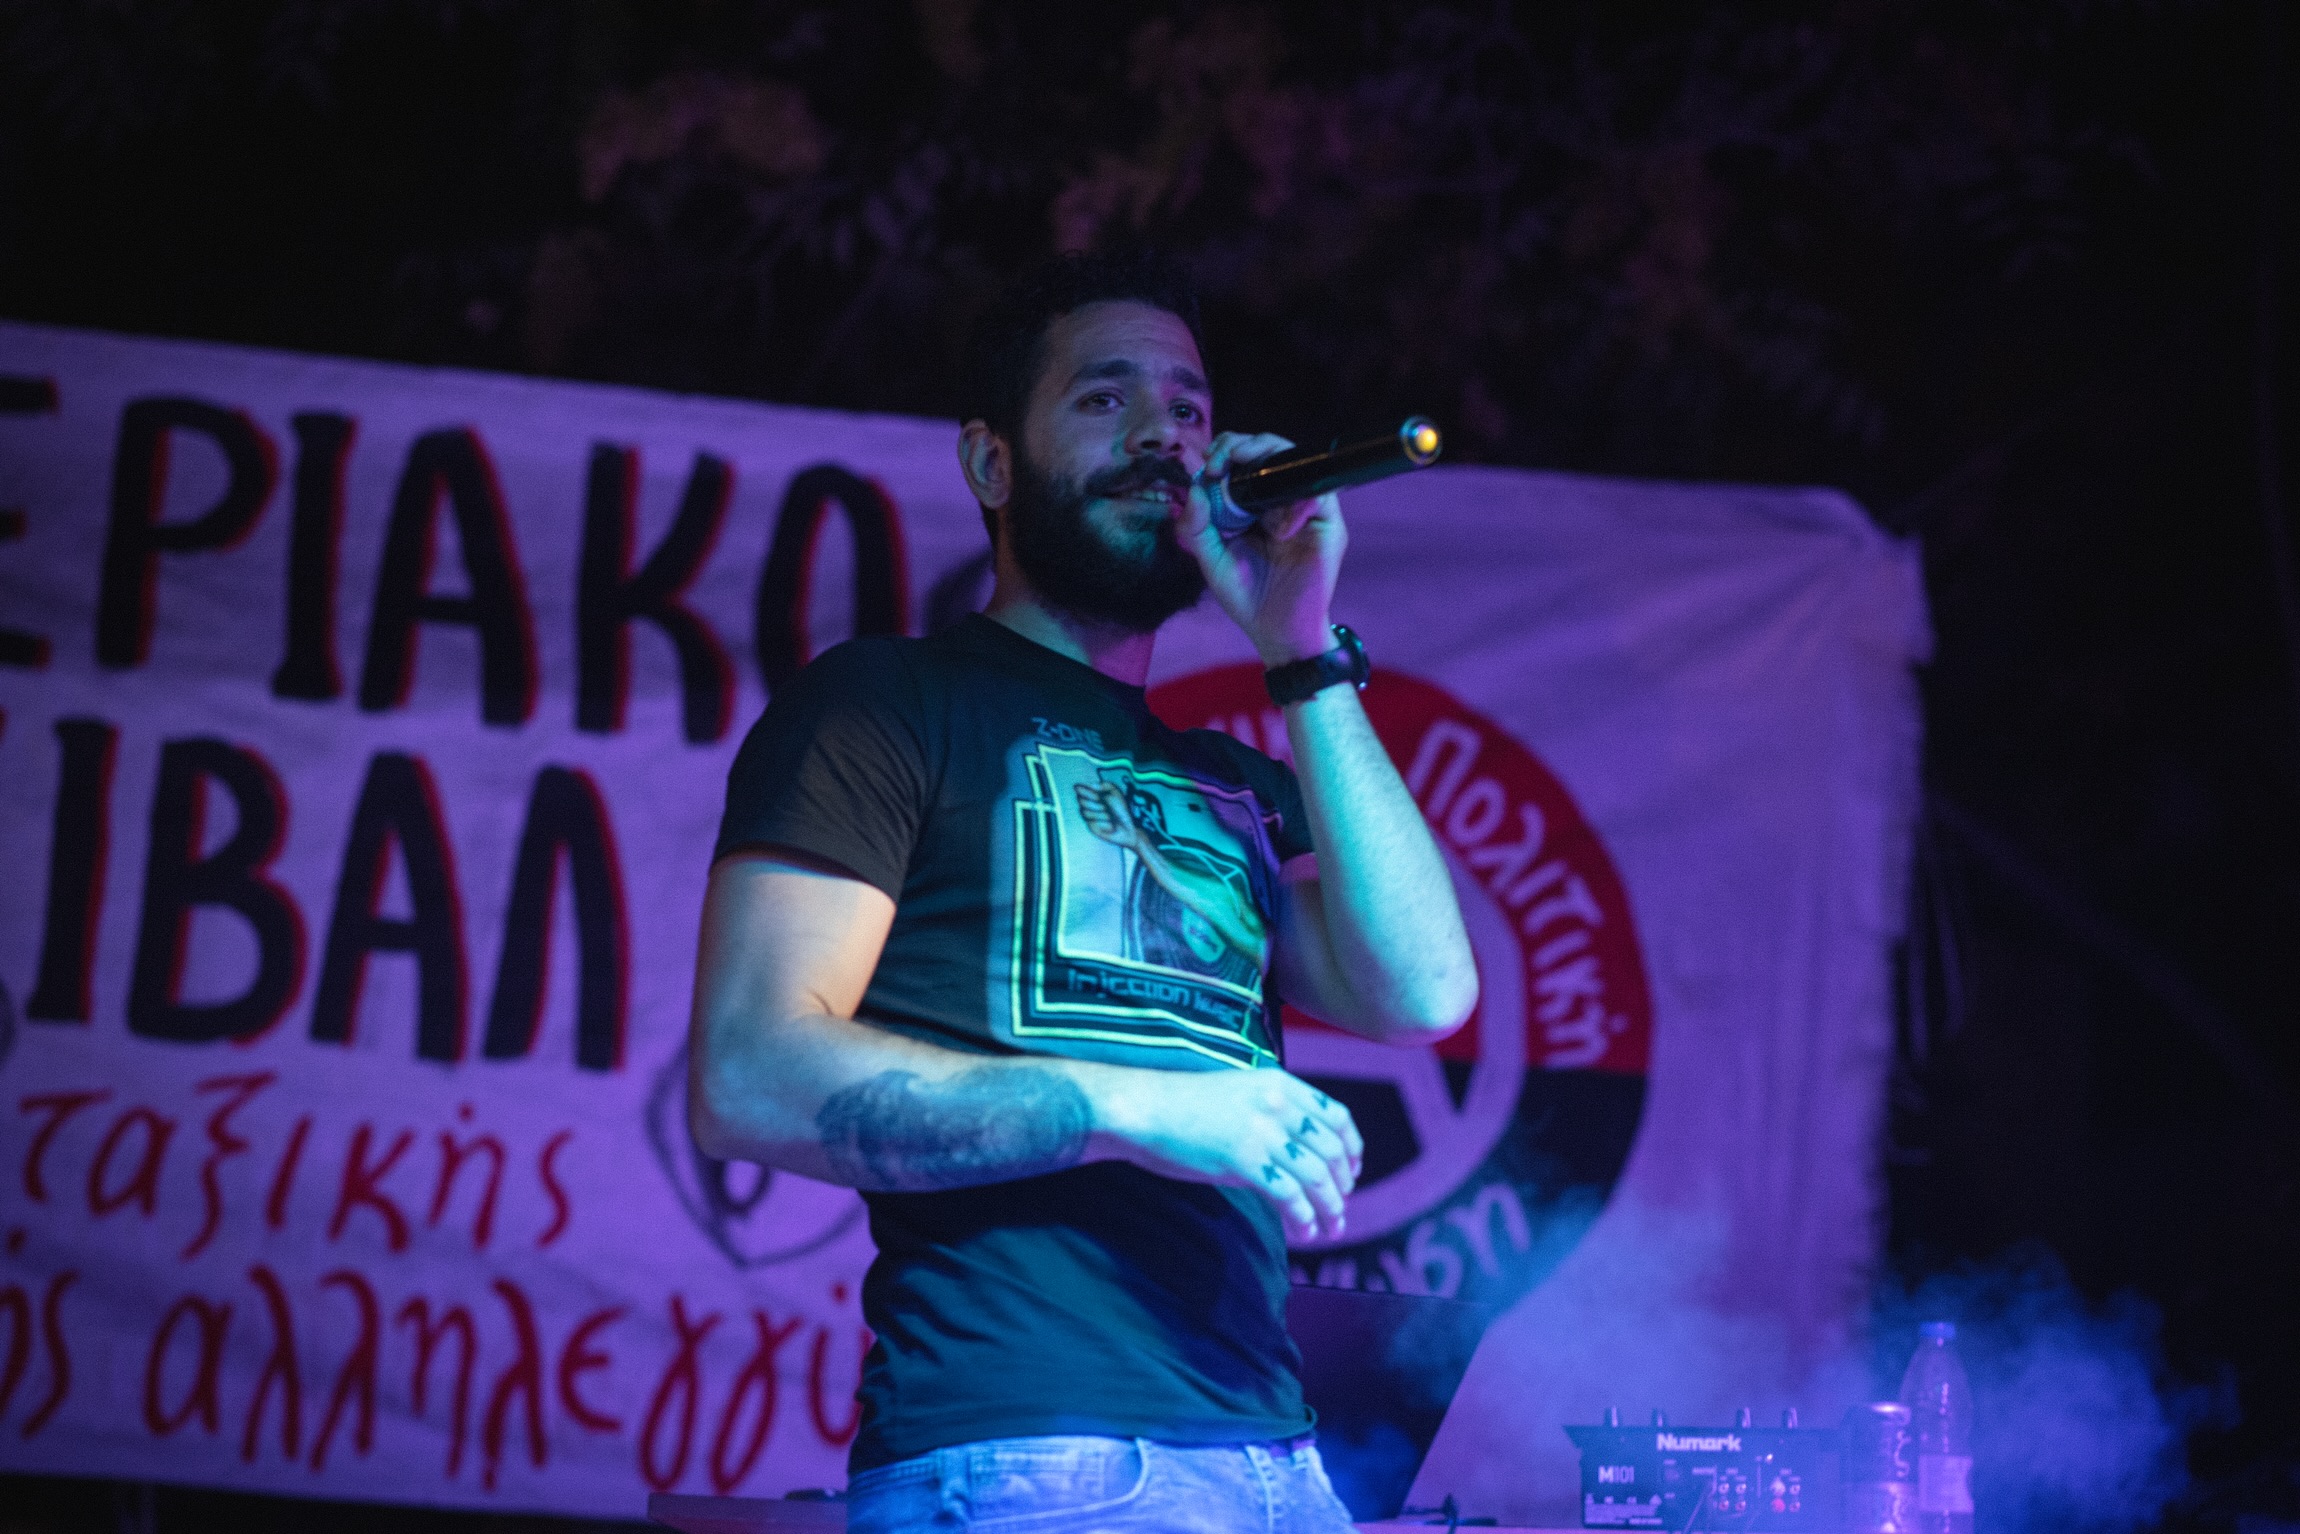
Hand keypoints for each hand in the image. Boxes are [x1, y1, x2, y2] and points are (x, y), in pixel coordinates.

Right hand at [1074, 781, 1148, 854]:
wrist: (1127, 826)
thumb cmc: (1121, 808)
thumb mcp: (1116, 793)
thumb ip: (1105, 785)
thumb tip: (1091, 785)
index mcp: (1092, 793)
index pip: (1078, 788)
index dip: (1083, 790)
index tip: (1096, 795)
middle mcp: (1087, 804)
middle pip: (1080, 800)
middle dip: (1093, 803)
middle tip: (1103, 805)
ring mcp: (1087, 815)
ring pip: (1084, 812)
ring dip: (1099, 813)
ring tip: (1108, 816)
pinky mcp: (1090, 826)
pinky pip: (1091, 822)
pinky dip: (1102, 822)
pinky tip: (1109, 824)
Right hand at [1103, 1064, 1363, 1242]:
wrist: (1143, 1108)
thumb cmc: (1184, 1107)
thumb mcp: (1240, 1098)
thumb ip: (1274, 1120)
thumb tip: (1298, 1159)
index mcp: (1281, 1084)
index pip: (1337, 1117)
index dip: (1352, 1149)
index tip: (1352, 1173)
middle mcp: (1279, 1104)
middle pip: (1332, 1150)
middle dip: (1342, 1187)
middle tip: (1340, 1211)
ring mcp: (1262, 1131)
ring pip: (1316, 1176)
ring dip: (1329, 1208)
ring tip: (1330, 1229)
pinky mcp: (1244, 1158)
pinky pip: (1288, 1194)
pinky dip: (1302, 1217)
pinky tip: (1302, 1231)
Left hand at [1176, 432, 1346, 665]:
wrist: (1277, 633)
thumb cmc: (1246, 598)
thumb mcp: (1211, 560)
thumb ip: (1197, 525)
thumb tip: (1195, 487)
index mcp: (1253, 505)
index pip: (1244, 461)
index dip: (1226, 451)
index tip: (1209, 463)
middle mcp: (1281, 501)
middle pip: (1270, 453)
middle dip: (1243, 445)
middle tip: (1220, 459)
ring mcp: (1306, 511)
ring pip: (1296, 464)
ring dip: (1268, 458)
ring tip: (1241, 468)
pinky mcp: (1328, 526)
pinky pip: (1320, 496)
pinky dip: (1297, 503)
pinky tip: (1278, 528)